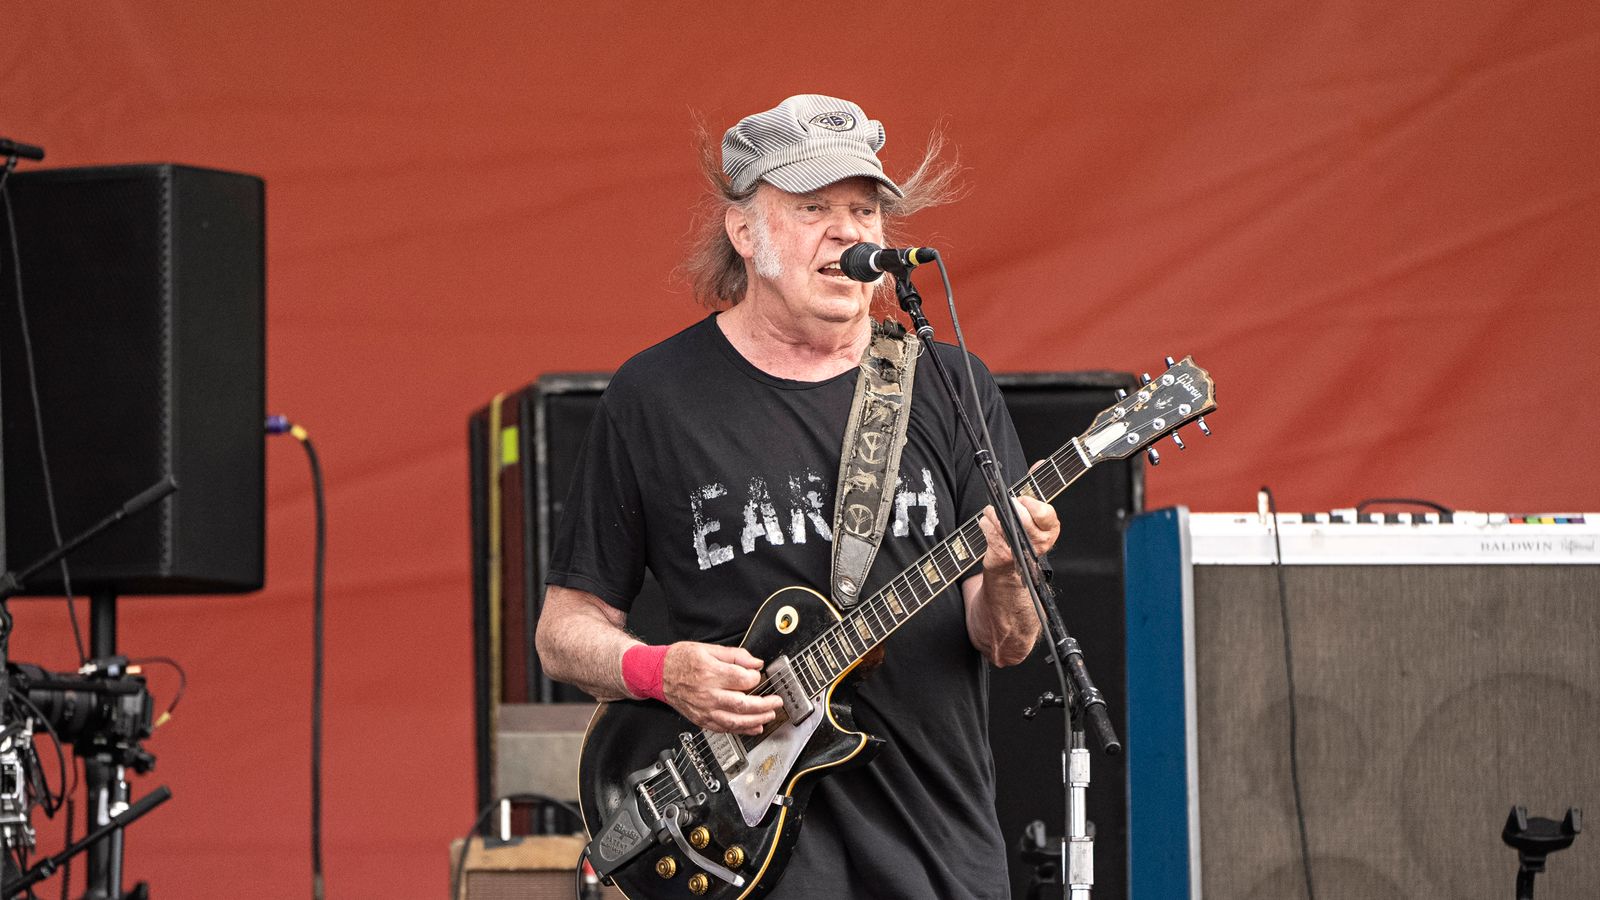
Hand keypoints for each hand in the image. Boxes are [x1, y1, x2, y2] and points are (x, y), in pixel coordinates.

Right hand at [661, 642, 783, 735]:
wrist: (658, 674)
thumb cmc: (680, 660)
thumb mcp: (708, 648)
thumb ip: (735, 655)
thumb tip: (756, 662)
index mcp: (710, 673)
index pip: (742, 679)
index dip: (755, 677)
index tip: (758, 675)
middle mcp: (707, 694)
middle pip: (743, 704)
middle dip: (764, 704)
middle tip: (776, 701)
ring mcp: (704, 710)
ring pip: (735, 721)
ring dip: (757, 720)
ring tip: (769, 716)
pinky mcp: (702, 719)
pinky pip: (724, 728)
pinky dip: (741, 730)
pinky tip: (754, 727)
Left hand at [978, 495, 1059, 576]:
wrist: (1011, 568)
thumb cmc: (1023, 539)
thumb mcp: (1036, 523)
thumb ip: (1029, 509)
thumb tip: (1012, 500)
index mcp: (1050, 530)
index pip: (1043, 512)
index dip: (1028, 502)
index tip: (1021, 501)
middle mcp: (1039, 541)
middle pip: (1021, 516)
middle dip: (1008, 506)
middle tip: (1004, 503)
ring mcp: (1021, 548)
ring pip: (1001, 520)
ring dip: (992, 512)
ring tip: (992, 512)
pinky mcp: (1002, 554)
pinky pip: (989, 529)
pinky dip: (986, 523)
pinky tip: (989, 525)